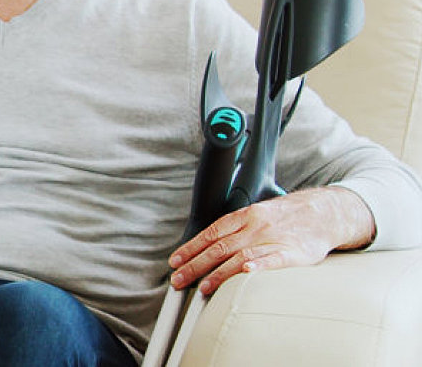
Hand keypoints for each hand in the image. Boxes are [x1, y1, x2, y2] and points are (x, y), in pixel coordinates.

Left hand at [168, 187, 374, 294]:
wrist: (325, 212)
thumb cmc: (287, 218)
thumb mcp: (258, 214)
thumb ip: (235, 229)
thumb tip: (206, 248)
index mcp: (245, 216)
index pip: (211, 233)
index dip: (191, 248)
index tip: (174, 262)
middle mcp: (256, 226)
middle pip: (220, 247)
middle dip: (195, 265)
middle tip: (178, 280)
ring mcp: (275, 239)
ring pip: (241, 256)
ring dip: (219, 273)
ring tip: (203, 287)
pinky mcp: (294, 252)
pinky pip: (274, 260)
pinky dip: (258, 267)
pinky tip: (245, 274)